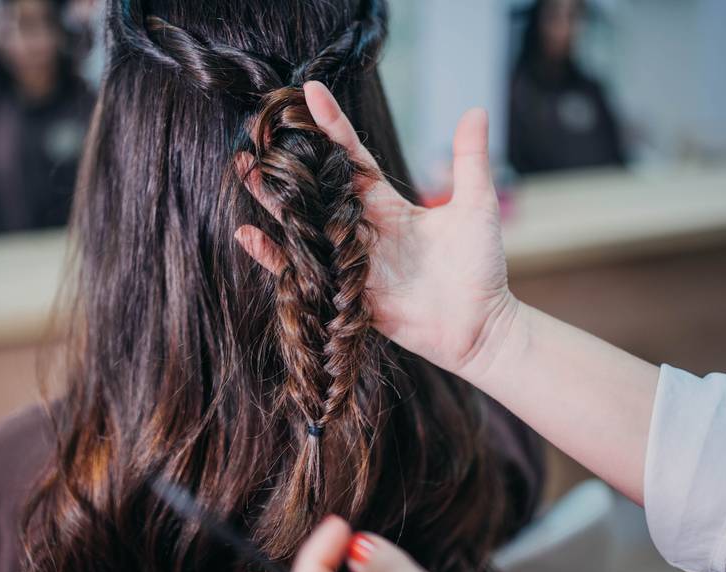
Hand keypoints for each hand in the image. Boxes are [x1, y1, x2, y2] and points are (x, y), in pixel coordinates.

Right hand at [235, 81, 518, 377]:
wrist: (479, 326)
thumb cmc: (481, 267)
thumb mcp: (477, 206)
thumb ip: (470, 161)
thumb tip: (477, 110)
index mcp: (389, 206)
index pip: (352, 159)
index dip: (332, 126)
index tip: (310, 92)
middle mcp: (363, 230)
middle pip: (318, 189)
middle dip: (288, 161)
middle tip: (257, 133)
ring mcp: (352, 261)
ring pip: (306, 224)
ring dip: (274, 200)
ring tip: (244, 170)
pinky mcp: (347, 293)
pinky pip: (306, 270)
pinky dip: (275, 256)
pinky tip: (248, 236)